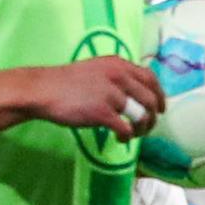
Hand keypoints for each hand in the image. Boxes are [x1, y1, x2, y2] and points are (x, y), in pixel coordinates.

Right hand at [26, 54, 164, 139]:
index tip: (161, 108)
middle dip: (153, 116)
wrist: (43, 90)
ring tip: (134, 135)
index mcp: (118, 64)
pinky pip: (126, 129)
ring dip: (142, 128)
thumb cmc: (66, 82)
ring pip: (142, 115)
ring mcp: (112, 94)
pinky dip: (127, 138)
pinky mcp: (103, 112)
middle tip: (147, 127)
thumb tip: (135, 91)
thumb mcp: (96, 69)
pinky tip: (120, 140)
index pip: (150, 78)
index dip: (160, 94)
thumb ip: (116, 76)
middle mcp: (119, 76)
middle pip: (150, 99)